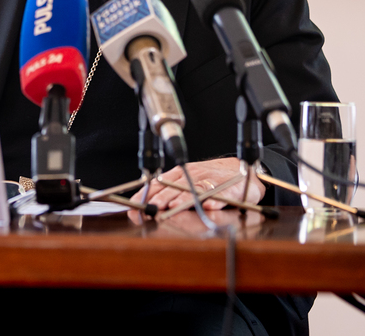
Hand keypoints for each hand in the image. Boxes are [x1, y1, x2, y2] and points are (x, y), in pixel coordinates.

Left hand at [130, 158, 264, 211]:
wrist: (244, 172)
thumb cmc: (211, 179)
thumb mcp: (187, 181)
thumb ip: (167, 191)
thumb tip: (142, 206)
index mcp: (180, 174)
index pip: (159, 183)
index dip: (147, 195)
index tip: (135, 206)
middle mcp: (193, 176)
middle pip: (175, 187)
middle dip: (162, 197)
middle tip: (152, 207)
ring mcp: (211, 181)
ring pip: (196, 190)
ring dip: (184, 199)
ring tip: (174, 206)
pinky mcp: (230, 189)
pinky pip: (222, 195)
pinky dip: (215, 200)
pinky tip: (208, 206)